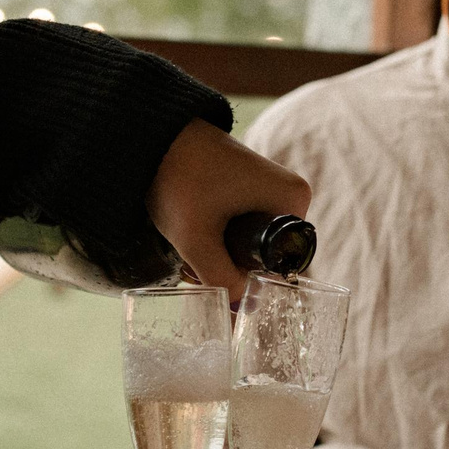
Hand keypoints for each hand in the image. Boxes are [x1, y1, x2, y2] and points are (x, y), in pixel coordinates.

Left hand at [147, 120, 309, 300]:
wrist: (153, 134)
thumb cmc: (180, 179)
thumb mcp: (198, 240)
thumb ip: (222, 281)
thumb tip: (241, 314)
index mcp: (295, 199)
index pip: (283, 262)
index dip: (250, 278)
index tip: (215, 273)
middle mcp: (290, 192)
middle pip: (265, 255)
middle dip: (231, 266)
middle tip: (195, 264)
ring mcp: (267, 187)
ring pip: (248, 242)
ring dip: (218, 253)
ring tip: (187, 247)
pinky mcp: (246, 185)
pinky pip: (240, 224)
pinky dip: (216, 235)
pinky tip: (190, 233)